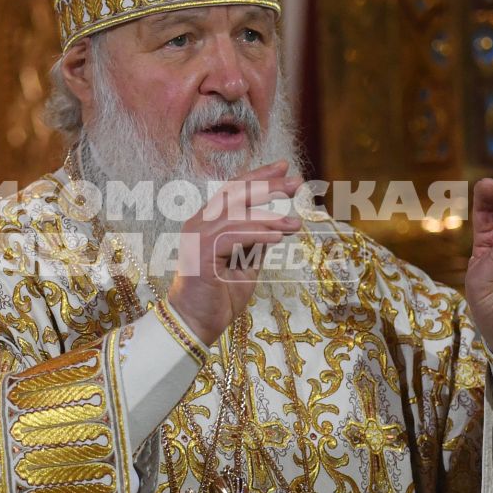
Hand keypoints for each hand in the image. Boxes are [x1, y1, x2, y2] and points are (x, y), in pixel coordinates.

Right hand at [167, 162, 302, 344]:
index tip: (284, 168)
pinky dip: (258, 234)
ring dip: (270, 218)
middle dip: (268, 185)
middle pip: (235, 193)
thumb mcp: (246, 264)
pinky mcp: (201, 252)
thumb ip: (256, 242)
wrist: (196, 324)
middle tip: (297, 183)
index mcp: (207, 222)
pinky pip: (234, 235)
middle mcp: (199, 223)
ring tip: (296, 224)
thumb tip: (277, 224)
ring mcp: (197, 236)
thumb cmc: (219, 298)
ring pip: (237, 214)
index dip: (258, 177)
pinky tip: (279, 237)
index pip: (233, 190)